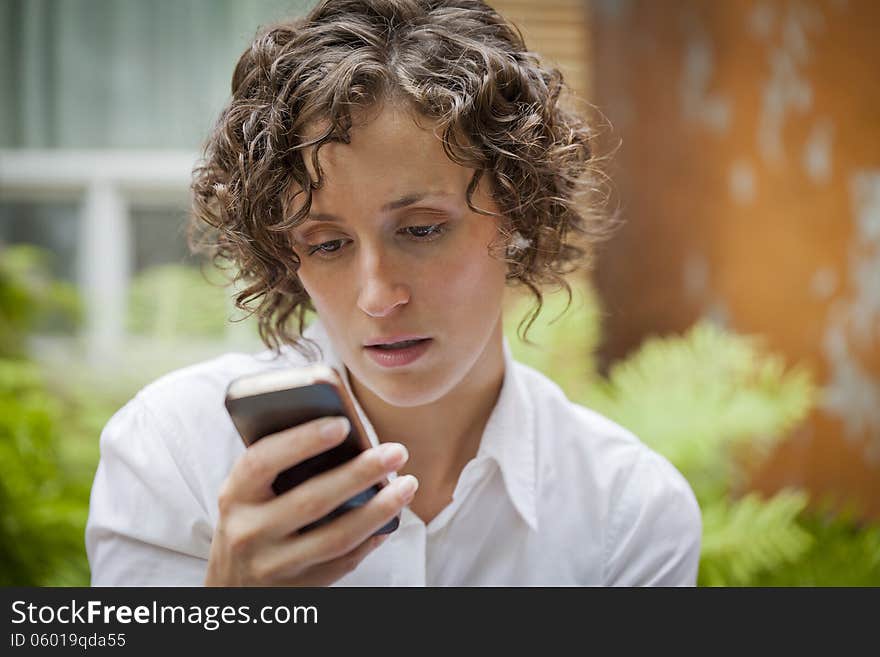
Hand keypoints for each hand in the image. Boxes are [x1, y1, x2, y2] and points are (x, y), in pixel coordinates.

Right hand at [205, 416, 416, 585]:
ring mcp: (274, 565)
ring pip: (337, 537)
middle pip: (311, 501)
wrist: (231, 583)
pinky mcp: (300, 588)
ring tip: (408, 484)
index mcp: (234, 495)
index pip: (263, 462)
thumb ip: (280, 462)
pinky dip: (373, 536)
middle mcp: (248, 533)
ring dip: (380, 509)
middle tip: (396, 451)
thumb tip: (343, 430)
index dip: (302, 441)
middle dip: (359, 473)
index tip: (343, 424)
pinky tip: (393, 514)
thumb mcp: (249, 490)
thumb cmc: (251, 516)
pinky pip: (344, 561)